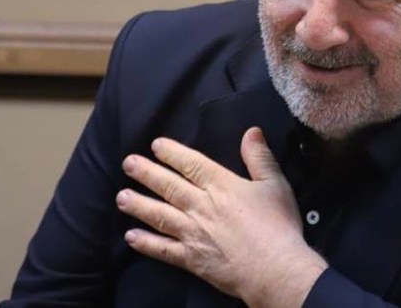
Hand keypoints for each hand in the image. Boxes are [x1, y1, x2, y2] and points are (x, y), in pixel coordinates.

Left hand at [116, 127, 327, 307]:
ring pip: (160, 215)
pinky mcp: (192, 259)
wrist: (275, 269)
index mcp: (222, 186)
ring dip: (139, 205)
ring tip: (122, 197)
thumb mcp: (275, 184)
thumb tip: (251, 131)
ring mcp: (194, 233)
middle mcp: (202, 206)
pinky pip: (163, 249)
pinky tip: (132, 237)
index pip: (191, 164)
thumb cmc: (278, 225)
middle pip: (169, 186)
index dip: (172, 153)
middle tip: (127, 163)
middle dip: (146, 173)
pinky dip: (146, 243)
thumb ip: (260, 157)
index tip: (155, 145)